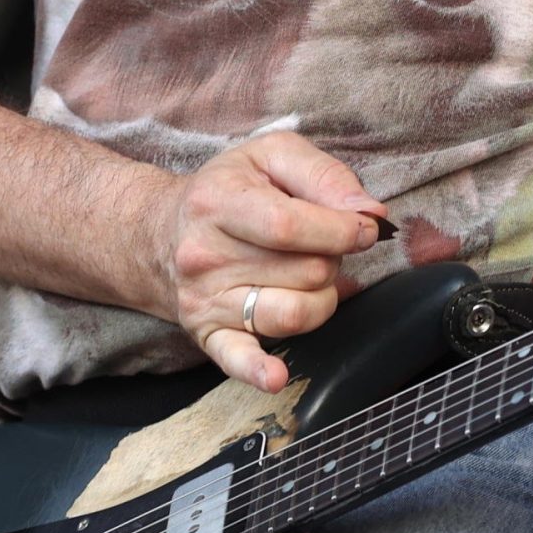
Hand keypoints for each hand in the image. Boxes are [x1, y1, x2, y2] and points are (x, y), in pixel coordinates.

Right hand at [152, 130, 387, 392]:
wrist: (162, 233)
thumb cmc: (229, 189)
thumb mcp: (272, 156)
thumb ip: (325, 175)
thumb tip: (370, 214)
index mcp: (219, 201)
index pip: (290, 227)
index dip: (342, 231)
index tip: (365, 228)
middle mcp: (205, 254)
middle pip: (305, 271)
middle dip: (332, 257)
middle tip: (319, 244)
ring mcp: (205, 298)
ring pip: (293, 314)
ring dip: (322, 298)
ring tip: (308, 277)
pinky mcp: (207, 333)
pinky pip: (237, 360)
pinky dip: (260, 371)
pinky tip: (277, 376)